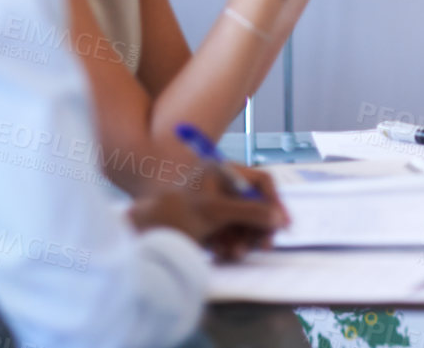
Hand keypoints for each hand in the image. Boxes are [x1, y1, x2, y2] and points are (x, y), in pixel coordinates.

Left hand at [129, 168, 284, 262]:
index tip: (281, 223)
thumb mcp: (216, 211)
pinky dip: (229, 244)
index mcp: (223, 171)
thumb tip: (279, 219)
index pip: (261, 181)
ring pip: (243, 223)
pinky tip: (220, 253)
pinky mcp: (207, 225)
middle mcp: (221, 186)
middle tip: (263, 246)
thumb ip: (250, 212)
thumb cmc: (175, 211)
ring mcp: (214, 206)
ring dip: (243, 239)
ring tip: (235, 253)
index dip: (274, 201)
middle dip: (258, 227)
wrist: (141, 231)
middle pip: (255, 204)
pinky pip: (229, 234)